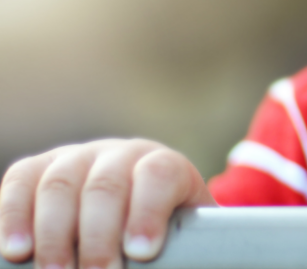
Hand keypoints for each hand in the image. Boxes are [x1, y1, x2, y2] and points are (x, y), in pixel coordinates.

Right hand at [0, 139, 215, 267]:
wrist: (131, 215)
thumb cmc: (163, 237)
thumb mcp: (183, 241)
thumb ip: (184, 250)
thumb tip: (160, 259)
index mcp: (165, 167)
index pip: (160, 174)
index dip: (149, 211)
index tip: (141, 253)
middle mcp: (120, 154)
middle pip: (107, 184)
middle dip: (99, 236)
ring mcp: (77, 157)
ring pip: (61, 183)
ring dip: (54, 233)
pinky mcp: (38, 169)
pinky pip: (21, 181)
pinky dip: (14, 216)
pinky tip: (17, 251)